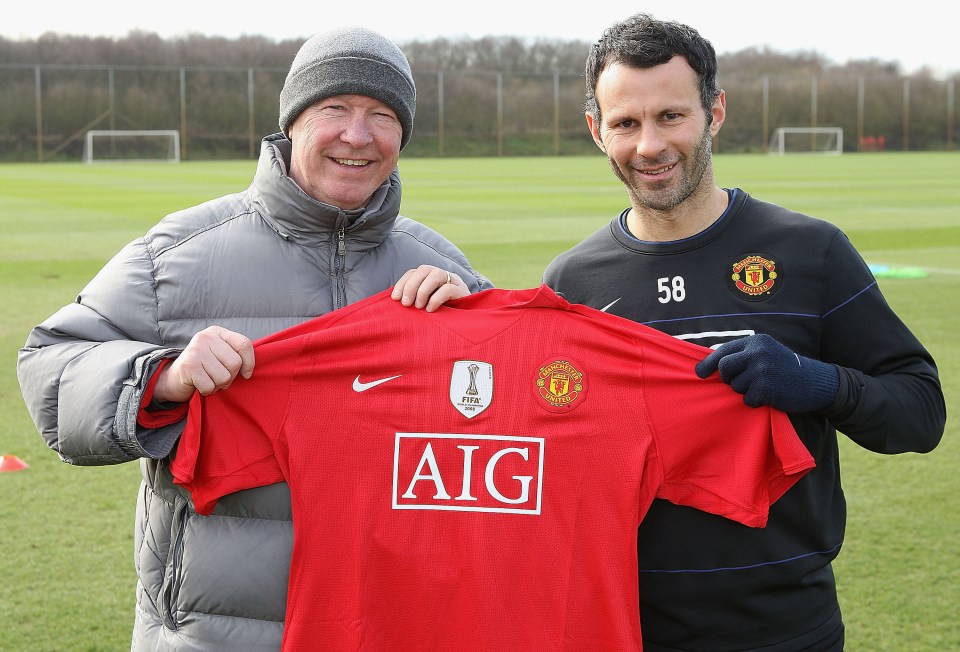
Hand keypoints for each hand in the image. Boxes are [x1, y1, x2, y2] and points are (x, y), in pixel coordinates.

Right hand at [153, 326, 254, 402]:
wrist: (173, 378)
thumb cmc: (203, 367)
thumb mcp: (219, 355)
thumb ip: (235, 355)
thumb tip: (249, 371)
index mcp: (217, 332)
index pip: (244, 344)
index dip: (250, 362)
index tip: (246, 374)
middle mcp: (206, 337)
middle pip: (235, 363)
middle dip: (230, 377)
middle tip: (218, 378)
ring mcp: (196, 350)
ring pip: (224, 377)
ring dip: (218, 385)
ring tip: (208, 380)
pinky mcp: (189, 366)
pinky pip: (210, 386)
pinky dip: (207, 391)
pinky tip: (199, 385)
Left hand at [391, 264, 469, 311]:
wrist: (466, 321)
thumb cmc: (441, 314)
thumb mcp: (424, 306)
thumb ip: (413, 301)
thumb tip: (394, 301)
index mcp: (430, 277)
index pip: (413, 272)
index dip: (402, 283)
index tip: (395, 298)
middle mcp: (441, 275)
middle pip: (423, 270)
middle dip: (411, 286)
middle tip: (406, 304)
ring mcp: (453, 281)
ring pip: (435, 275)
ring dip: (423, 291)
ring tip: (419, 307)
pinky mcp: (463, 291)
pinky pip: (448, 289)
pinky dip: (436, 299)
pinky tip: (430, 310)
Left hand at [695, 333, 838, 412]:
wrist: (814, 382)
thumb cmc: (784, 369)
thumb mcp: (765, 352)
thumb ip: (742, 354)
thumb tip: (710, 362)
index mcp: (756, 342)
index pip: (723, 351)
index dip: (708, 363)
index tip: (699, 373)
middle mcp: (758, 353)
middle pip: (724, 368)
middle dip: (728, 378)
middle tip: (739, 382)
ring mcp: (762, 370)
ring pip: (736, 386)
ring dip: (745, 391)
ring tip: (763, 386)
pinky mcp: (766, 388)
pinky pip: (747, 400)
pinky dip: (755, 401)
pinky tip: (769, 396)